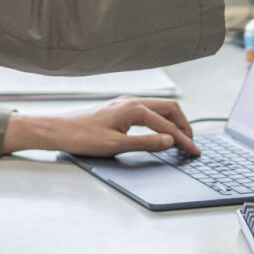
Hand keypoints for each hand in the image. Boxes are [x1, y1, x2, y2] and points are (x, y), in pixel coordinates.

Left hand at [2, 96, 200, 156]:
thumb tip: (170, 141)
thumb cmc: (82, 137)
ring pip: (159, 108)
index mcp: (133, 109)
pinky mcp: (120, 109)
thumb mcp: (116, 146)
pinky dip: (161, 120)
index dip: (184, 140)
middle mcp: (132, 101)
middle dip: (184, 125)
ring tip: (181, 138)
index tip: (195, 152)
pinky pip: (149, 111)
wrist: (58, 130)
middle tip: (192, 143)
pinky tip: (160, 131)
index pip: (168, 124)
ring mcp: (125, 103)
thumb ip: (146, 143)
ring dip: (173, 121)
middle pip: (169, 108)